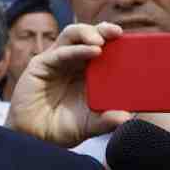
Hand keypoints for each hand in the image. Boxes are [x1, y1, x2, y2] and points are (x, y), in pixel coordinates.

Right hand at [5, 23, 130, 146]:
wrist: (34, 138)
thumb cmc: (62, 128)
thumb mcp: (90, 125)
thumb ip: (106, 120)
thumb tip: (127, 117)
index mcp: (88, 71)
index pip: (105, 48)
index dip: (117, 42)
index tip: (134, 41)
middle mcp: (73, 62)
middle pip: (89, 36)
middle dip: (104, 30)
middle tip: (117, 33)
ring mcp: (57, 61)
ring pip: (72, 35)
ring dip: (88, 33)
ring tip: (102, 41)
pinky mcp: (41, 64)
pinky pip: (60, 52)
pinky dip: (77, 50)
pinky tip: (92, 51)